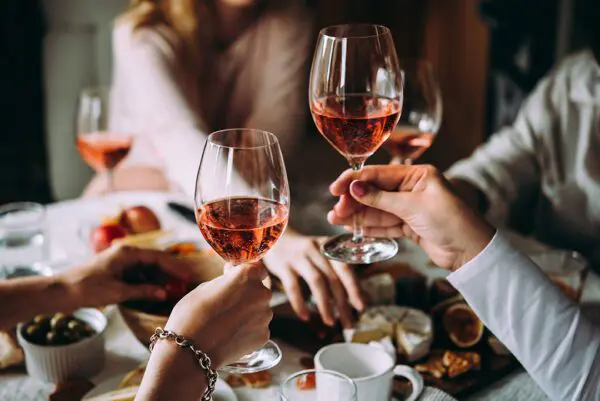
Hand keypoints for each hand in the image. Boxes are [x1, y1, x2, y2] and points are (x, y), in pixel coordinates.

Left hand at [59, 244, 189, 307]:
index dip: (175, 267)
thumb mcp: (117, 292)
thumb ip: (143, 291)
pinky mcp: (116, 270)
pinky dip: (147, 282)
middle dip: (170, 272)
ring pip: (147, 269)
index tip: (188, 276)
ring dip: (159, 279)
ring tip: (174, 289)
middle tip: (185, 282)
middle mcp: (126, 253)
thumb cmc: (86, 289)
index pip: (158, 257)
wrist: (60, 292)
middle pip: (154, 261)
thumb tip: (164, 293)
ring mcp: (120, 261)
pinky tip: (156, 291)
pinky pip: (137, 274)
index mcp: (127, 253)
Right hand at [164, 263, 271, 367]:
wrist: (190, 352)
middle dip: (246, 294)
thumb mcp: (204, 288)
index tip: (233, 277)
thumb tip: (233, 281)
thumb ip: (226, 282)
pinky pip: (258, 327)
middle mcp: (261, 293)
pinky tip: (230, 335)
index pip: (257, 268)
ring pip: (259, 310)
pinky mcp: (264, 335)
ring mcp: (265, 316)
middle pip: (259, 290)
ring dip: (248, 313)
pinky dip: (248, 330)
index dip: (245, 273)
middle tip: (226, 304)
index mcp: (247, 276)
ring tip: (226, 323)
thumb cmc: (192, 315)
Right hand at [263, 231, 363, 327]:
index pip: (345, 268)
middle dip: (342, 303)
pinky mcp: (283, 265)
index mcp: (329, 247)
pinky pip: (293, 287)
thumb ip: (339, 272)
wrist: (276, 237)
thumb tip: (361, 296)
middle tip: (348, 324)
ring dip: (325, 305)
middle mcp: (317, 250)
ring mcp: (299, 256)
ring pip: (317, 282)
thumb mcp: (324, 254)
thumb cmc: (305, 252)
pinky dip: (300, 303)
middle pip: (333, 278)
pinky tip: (305, 317)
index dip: (354, 288)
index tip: (361, 306)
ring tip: (330, 322)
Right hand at [328, 165, 494, 270]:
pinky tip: (352, 226)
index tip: (335, 188)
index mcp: (418, 175)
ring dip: (357, 214)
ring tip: (336, 218)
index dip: (355, 180)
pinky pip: (384, 224)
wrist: (472, 252)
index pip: (379, 174)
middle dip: (353, 200)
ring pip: (377, 210)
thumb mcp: (414, 207)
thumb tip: (355, 187)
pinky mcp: (410, 227)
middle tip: (335, 209)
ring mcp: (410, 208)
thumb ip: (381, 199)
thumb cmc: (451, 221)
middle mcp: (413, 189)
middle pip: (375, 192)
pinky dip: (369, 226)